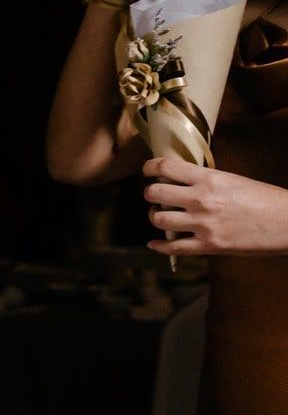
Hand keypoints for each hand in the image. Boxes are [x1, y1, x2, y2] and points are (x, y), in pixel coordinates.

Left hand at [145, 156, 287, 256]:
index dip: (150, 167)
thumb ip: (206, 180)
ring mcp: (203, 225)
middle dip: (150, 193)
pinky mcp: (209, 246)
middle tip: (156, 195)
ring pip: (158, 219)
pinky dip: (159, 246)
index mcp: (209, 179)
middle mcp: (201, 200)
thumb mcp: (233, 180)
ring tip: (161, 215)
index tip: (148, 170)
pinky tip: (155, 243)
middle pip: (154, 193)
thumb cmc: (266, 199)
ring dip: (155, 217)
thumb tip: (183, 179)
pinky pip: (173, 247)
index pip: (165, 166)